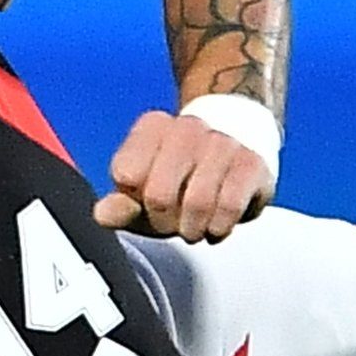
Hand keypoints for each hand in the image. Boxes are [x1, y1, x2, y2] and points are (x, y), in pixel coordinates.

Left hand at [90, 109, 272, 242]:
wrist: (234, 158)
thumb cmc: (182, 180)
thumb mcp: (144, 193)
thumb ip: (121, 205)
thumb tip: (103, 214)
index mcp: (153, 126)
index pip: (127, 174)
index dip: (134, 201)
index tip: (145, 201)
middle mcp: (187, 126)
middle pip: (159, 194)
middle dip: (163, 222)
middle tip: (171, 222)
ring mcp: (223, 142)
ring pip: (197, 203)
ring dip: (192, 229)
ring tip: (194, 225)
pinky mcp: (252, 164)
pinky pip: (229, 208)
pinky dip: (218, 228)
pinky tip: (216, 224)